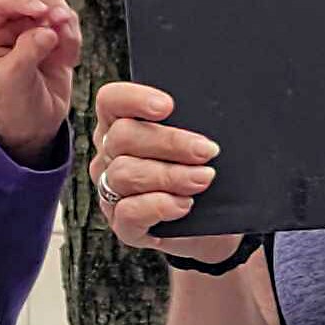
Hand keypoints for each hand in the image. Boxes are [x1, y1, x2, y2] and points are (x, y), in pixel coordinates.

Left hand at [0, 0, 80, 157]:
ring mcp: (31, 27)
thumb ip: (26, 55)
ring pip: (50, 0)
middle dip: (46, 3)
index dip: (20, 0)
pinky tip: (67, 57)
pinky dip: (73, 34)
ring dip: (63, 18)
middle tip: (58, 22)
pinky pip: (68, 19)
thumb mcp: (13, 84)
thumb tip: (45, 33)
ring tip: (64, 45)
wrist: (36, 124)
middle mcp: (7, 25)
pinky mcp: (53, 33)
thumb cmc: (14, 107)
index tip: (40, 11)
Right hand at [90, 81, 232, 262]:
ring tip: (204, 179)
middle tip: (206, 150)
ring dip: (169, 175)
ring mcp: (112, 192)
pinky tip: (184, 204)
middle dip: (169, 142)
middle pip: (122, 136)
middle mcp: (109, 156)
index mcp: (120, 126)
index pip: (110, 101)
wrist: (215, 225)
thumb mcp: (198, 144)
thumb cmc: (204, 173)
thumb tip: (207, 111)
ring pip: (124, 173)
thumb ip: (192, 125)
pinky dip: (159, 206)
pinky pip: (128, 212)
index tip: (168, 106)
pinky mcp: (123, 226)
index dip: (133, 99)